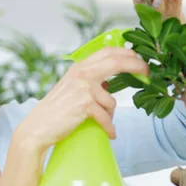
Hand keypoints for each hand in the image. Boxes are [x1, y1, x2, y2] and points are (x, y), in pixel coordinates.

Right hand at [15, 47, 148, 153]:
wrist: (38, 127)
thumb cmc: (55, 111)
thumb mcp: (71, 88)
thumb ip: (89, 81)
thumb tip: (110, 84)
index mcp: (79, 68)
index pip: (107, 52)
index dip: (127, 53)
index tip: (140, 60)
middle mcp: (82, 74)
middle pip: (116, 62)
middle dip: (136, 66)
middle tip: (147, 74)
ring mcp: (83, 88)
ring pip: (111, 101)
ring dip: (109, 115)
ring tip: (101, 123)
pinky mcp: (85, 105)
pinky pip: (106, 117)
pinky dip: (109, 128)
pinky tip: (109, 134)